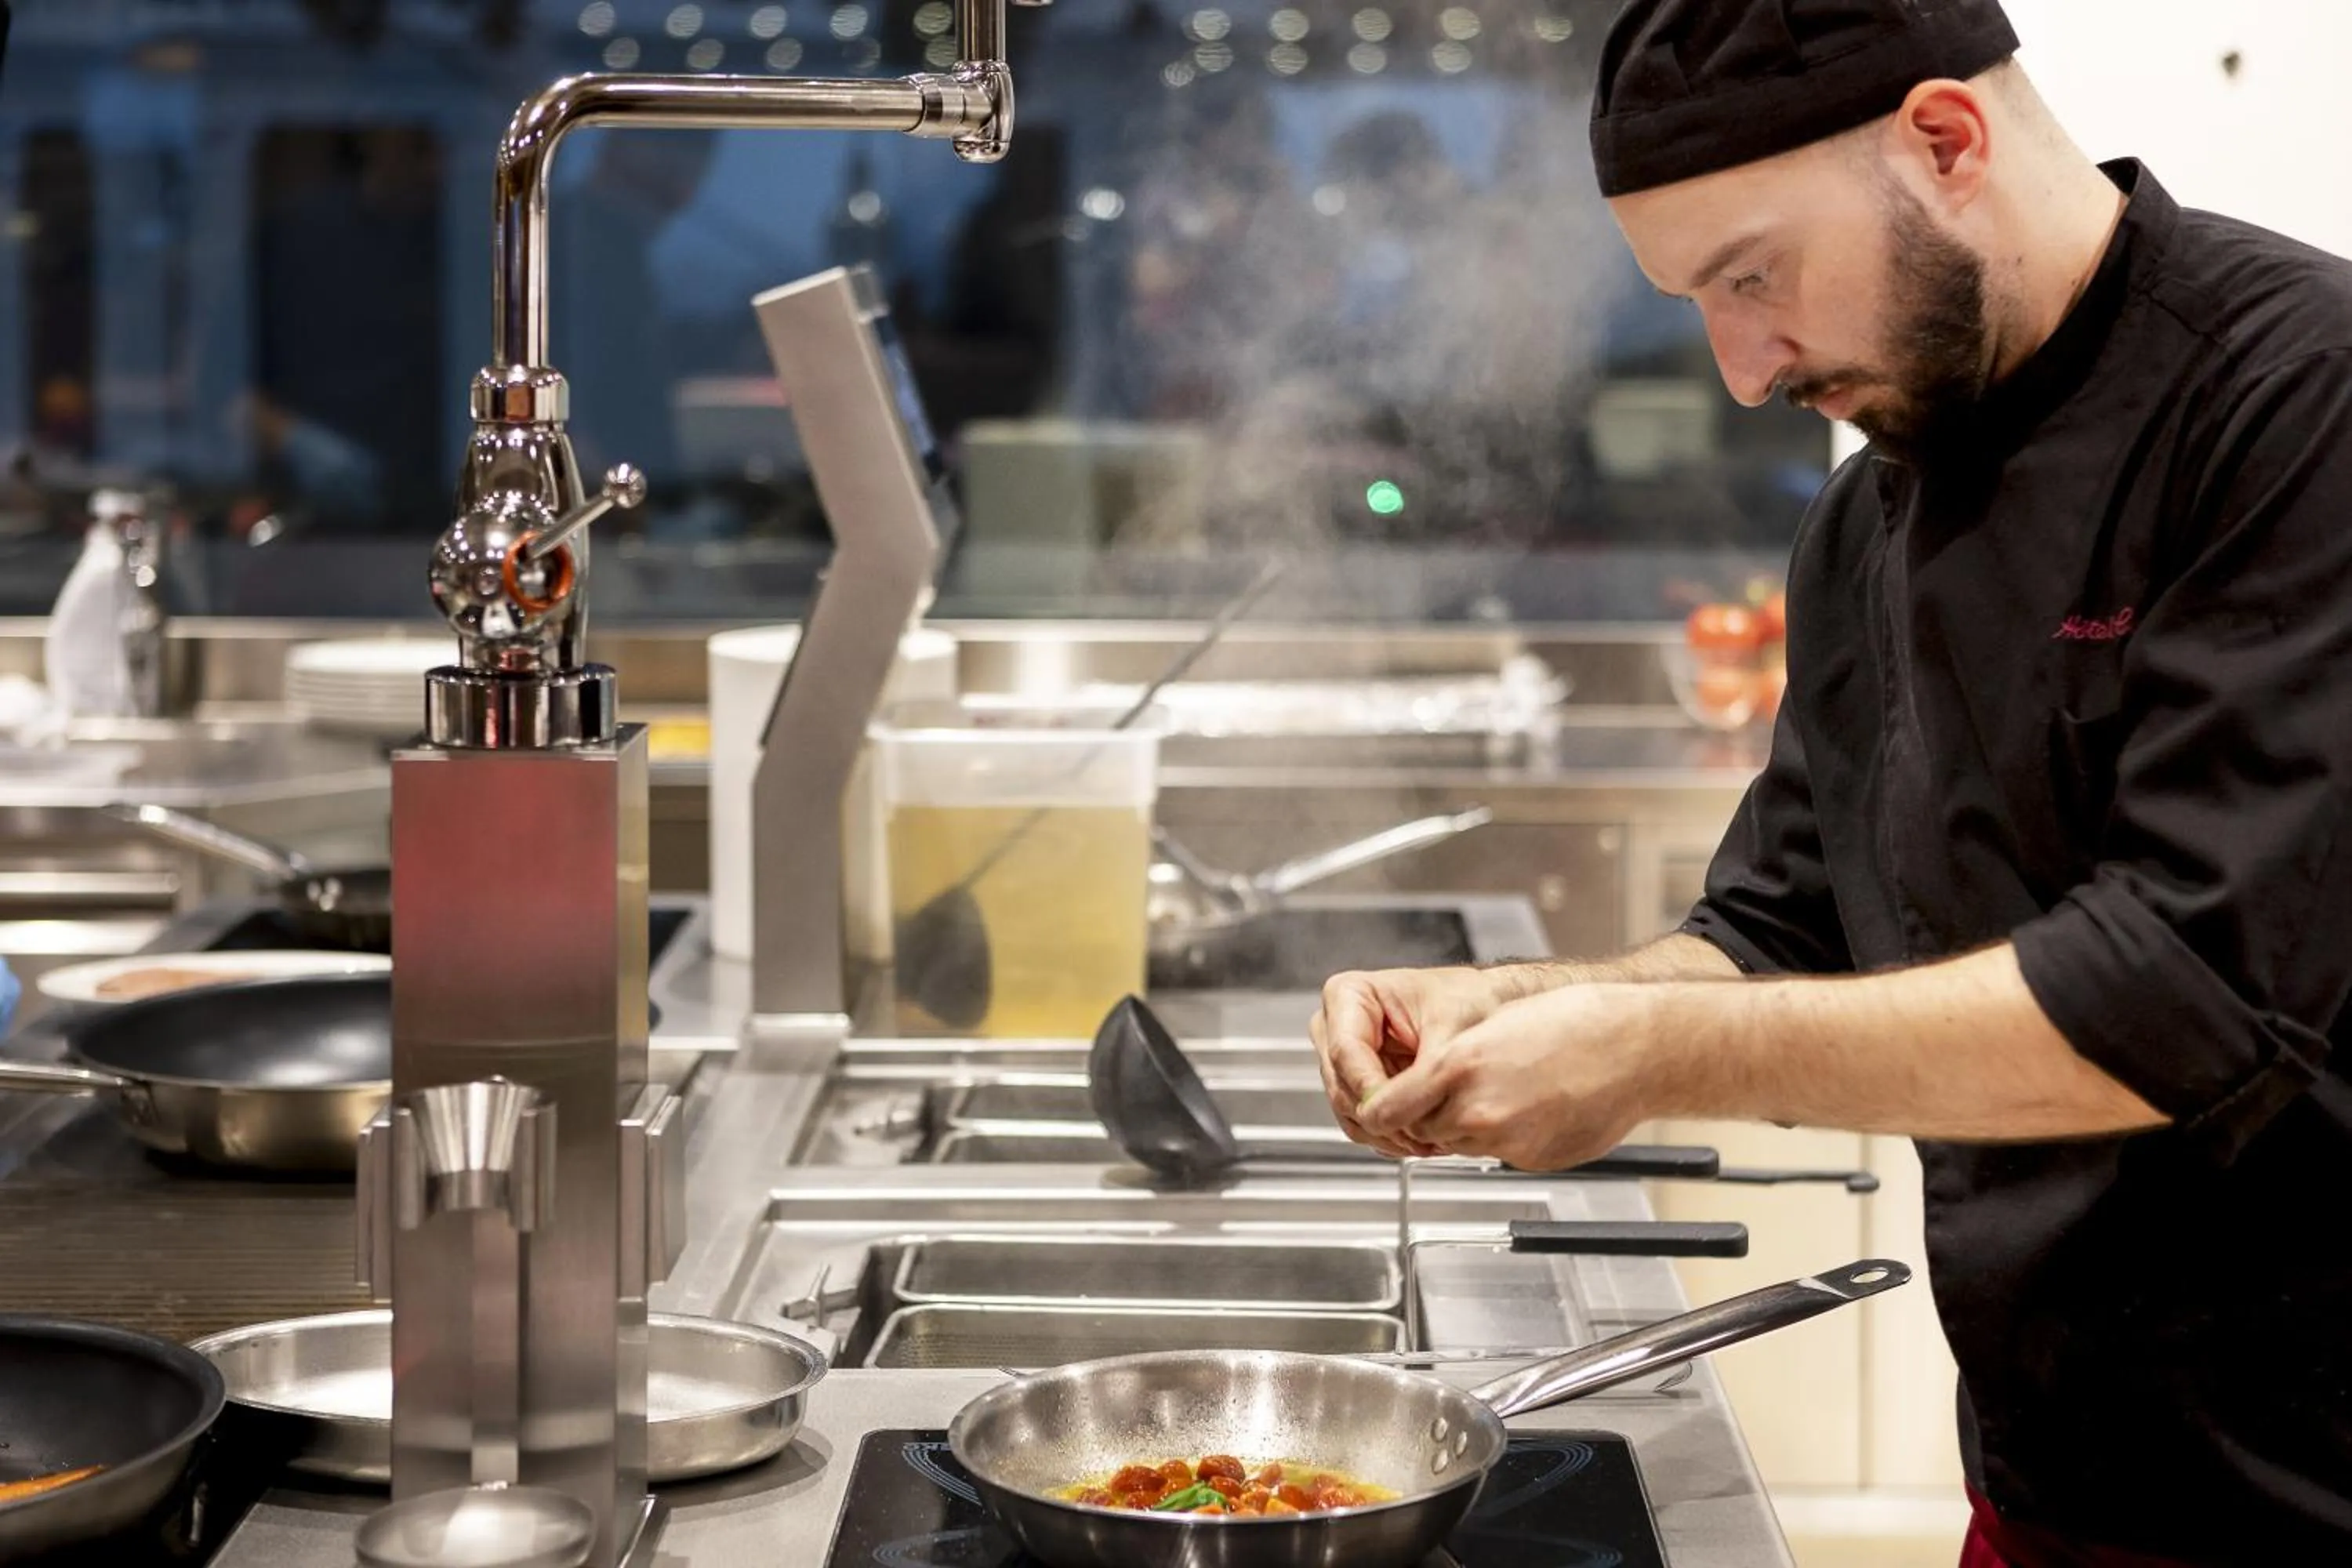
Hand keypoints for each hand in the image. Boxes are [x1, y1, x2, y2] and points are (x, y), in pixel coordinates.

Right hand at [1310, 966, 1516, 1158]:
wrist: (1486, 1010)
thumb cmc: (1471, 1003)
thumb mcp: (1451, 1035)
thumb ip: (1420, 1076)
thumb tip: (1394, 1113)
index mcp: (1348, 995)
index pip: (1345, 1052)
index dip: (1371, 1089)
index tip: (1400, 1112)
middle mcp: (1336, 1027)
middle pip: (1342, 1086)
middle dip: (1381, 1116)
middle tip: (1421, 1134)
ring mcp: (1344, 1060)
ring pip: (1349, 1110)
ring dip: (1386, 1132)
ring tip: (1428, 1140)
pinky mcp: (1358, 1086)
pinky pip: (1362, 1122)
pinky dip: (1390, 1134)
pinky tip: (1421, 1137)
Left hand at [1354, 984, 1670, 1171]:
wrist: (1634, 1048)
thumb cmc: (1573, 1022)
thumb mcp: (1492, 1025)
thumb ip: (1450, 1061)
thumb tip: (1422, 1090)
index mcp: (1458, 1066)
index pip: (1383, 1109)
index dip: (1375, 1110)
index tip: (1375, 1105)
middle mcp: (1476, 1109)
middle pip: (1419, 1131)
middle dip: (1424, 1116)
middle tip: (1445, 1093)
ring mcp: (1505, 1140)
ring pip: (1456, 1145)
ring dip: (1462, 1127)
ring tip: (1497, 1092)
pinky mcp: (1531, 1160)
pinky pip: (1496, 1154)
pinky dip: (1500, 1137)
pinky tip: (1527, 1107)